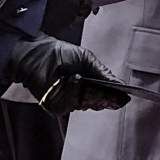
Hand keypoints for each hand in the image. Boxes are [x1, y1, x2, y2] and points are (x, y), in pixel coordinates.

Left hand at [3, 35, 129, 115]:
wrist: (36, 54)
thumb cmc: (59, 53)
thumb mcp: (86, 59)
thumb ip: (102, 72)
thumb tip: (120, 84)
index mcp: (90, 84)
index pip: (106, 95)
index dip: (115, 96)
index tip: (124, 96)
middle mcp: (81, 95)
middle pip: (98, 102)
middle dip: (104, 95)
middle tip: (108, 90)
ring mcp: (69, 102)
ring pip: (86, 104)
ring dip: (87, 92)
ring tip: (84, 79)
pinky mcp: (57, 106)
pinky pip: (71, 104)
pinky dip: (73, 92)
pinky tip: (73, 81)